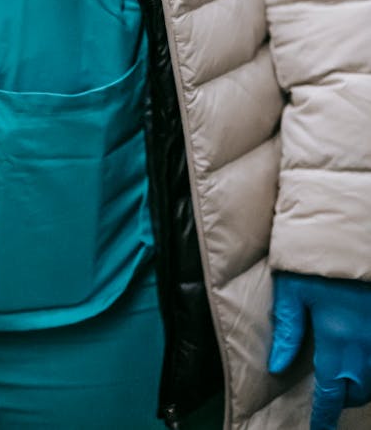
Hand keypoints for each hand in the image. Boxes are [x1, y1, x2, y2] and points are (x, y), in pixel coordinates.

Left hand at [269, 271, 370, 429]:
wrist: (356, 229)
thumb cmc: (319, 256)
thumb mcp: (292, 287)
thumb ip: (287, 328)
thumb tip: (277, 366)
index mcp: (336, 337)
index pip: (331, 392)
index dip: (326, 415)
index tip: (320, 428)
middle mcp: (365, 344)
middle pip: (358, 391)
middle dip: (344, 398)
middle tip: (328, 396)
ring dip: (361, 384)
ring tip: (344, 378)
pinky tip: (361, 356)